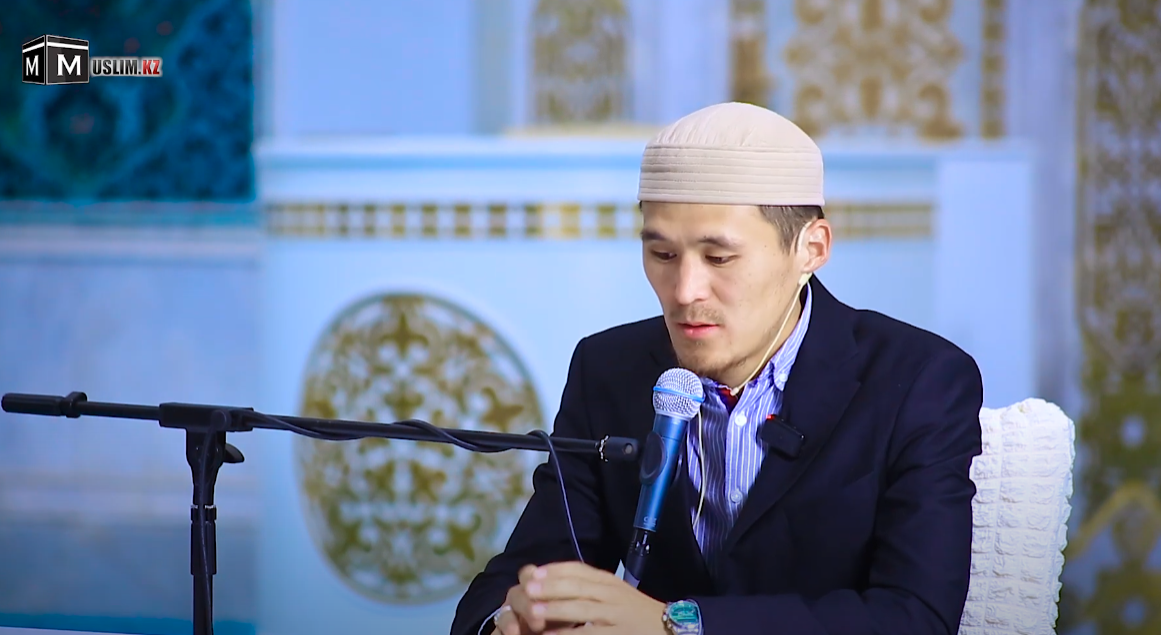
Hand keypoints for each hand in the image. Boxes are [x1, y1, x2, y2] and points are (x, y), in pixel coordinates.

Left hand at [503, 561, 667, 634]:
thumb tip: (554, 584)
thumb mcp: (616, 593)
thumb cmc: (636, 612)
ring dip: (555, 609)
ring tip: (532, 610)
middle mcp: (611, 594)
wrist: (670, 628)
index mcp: (608, 581)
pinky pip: (588, 633)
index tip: (532, 572)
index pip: (578, 569)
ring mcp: (615, 614)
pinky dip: (569, 634)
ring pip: (581, 608)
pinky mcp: (617, 634)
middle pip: (577, 586)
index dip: (554, 570)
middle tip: (526, 588)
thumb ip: (590, 587)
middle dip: (549, 587)